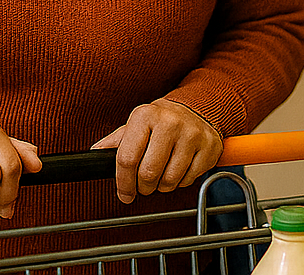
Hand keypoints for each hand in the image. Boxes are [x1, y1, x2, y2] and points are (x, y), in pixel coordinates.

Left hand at [91, 100, 222, 204]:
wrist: (196, 109)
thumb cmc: (161, 121)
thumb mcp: (136, 125)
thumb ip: (116, 142)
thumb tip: (95, 154)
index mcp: (145, 116)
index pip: (127, 158)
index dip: (123, 182)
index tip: (124, 193)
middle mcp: (169, 123)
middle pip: (148, 173)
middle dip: (143, 186)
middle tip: (144, 184)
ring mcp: (191, 134)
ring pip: (169, 180)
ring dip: (162, 186)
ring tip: (162, 173)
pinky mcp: (208, 147)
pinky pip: (188, 180)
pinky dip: (180, 182)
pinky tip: (179, 168)